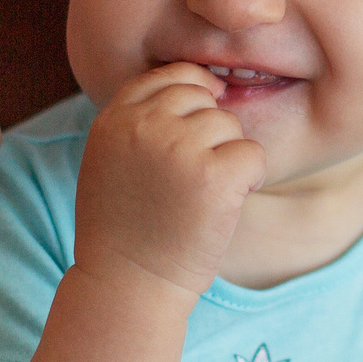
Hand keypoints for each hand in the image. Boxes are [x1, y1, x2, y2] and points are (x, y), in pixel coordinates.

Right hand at [75, 64, 265, 298]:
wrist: (126, 285)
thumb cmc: (123, 231)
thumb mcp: (109, 163)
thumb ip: (138, 123)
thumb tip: (200, 87)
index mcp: (113, 119)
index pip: (168, 76)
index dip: (193, 93)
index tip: (201, 121)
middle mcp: (143, 125)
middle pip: (202, 98)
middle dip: (210, 131)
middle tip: (197, 176)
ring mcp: (179, 148)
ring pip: (230, 125)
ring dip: (228, 157)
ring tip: (203, 196)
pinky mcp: (214, 176)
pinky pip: (253, 153)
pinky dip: (250, 179)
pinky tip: (227, 204)